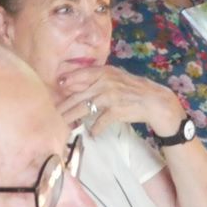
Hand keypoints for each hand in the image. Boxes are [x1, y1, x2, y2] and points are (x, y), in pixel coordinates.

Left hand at [56, 65, 184, 136]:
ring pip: (83, 109)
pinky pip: (99, 122)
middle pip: (76, 96)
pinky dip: (95, 130)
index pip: (78, 76)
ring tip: (63, 126)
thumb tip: (73, 83)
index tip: (53, 92)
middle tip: (52, 115)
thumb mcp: (115, 77)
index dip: (65, 84)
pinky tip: (92, 134)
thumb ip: (97, 79)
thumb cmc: (133, 89)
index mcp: (104, 71)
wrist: (154, 101)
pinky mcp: (115, 110)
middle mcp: (104, 82)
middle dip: (62, 107)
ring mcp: (109, 96)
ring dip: (71, 119)